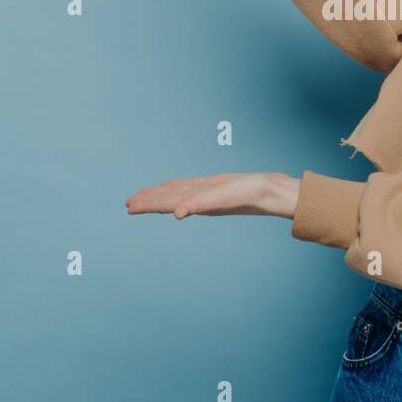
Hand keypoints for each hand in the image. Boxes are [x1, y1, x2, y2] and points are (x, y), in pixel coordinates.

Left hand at [125, 172, 299, 220]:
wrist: (272, 192)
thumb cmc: (249, 194)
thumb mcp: (222, 197)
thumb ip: (199, 204)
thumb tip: (176, 214)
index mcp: (196, 202)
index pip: (166, 203)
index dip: (148, 204)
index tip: (130, 207)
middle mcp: (198, 200)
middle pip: (168, 199)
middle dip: (148, 201)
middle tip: (129, 204)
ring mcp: (207, 194)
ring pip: (177, 194)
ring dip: (160, 195)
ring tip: (144, 197)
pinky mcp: (215, 187)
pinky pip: (191, 187)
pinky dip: (177, 187)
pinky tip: (171, 187)